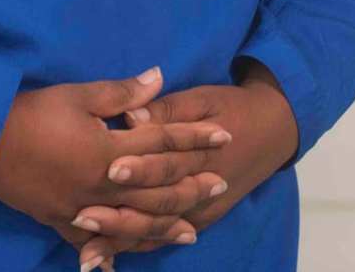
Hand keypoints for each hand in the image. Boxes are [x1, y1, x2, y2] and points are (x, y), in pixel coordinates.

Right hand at [0, 66, 233, 268]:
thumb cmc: (31, 113)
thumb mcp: (77, 95)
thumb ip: (122, 93)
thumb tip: (159, 77)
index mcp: (108, 150)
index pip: (163, 143)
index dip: (195, 139)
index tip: (224, 136)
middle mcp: (102, 185)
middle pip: (157, 190)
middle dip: (191, 186)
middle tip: (221, 183)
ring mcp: (83, 209)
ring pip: (134, 223)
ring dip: (166, 225)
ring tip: (193, 229)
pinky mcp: (61, 222)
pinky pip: (97, 242)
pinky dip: (119, 251)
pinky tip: (134, 255)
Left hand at [69, 64, 297, 262]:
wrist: (271, 131)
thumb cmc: (232, 107)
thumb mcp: (204, 98)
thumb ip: (167, 110)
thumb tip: (134, 116)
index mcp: (204, 153)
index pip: (168, 163)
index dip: (140, 167)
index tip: (109, 168)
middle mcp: (204, 190)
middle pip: (158, 206)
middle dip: (120, 215)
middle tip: (82, 216)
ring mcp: (201, 211)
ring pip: (158, 231)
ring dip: (122, 241)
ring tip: (86, 251)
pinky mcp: (198, 220)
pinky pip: (162, 239)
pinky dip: (135, 248)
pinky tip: (105, 258)